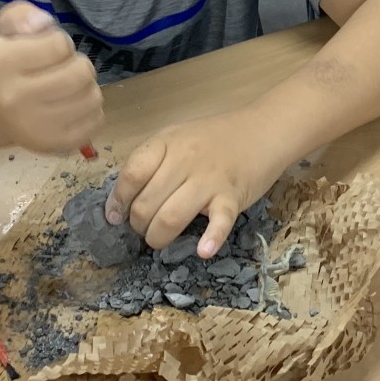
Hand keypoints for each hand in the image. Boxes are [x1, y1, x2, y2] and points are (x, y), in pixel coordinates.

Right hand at [0, 1, 101, 154]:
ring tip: (69, 87)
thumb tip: (44, 23)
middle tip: (65, 68)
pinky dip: (91, 110)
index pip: (59, 45)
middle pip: (80, 73)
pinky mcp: (53, 145)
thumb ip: (22, 15)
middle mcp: (13, 98)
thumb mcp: (6, 30)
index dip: (60, 43)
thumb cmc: (9, 64)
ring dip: (88, 87)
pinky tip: (72, 106)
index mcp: (0, 64)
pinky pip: (96, 121)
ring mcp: (33, 126)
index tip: (48, 50)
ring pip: (92, 97)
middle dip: (79, 65)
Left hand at [107, 115, 280, 254]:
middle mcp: (186, 160)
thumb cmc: (217, 137)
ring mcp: (210, 179)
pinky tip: (204, 250)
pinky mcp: (233, 196)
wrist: (263, 130)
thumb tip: (122, 200)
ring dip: (158, 237)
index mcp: (168, 142)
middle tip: (144, 228)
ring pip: (171, 217)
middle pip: (146, 203)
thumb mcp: (179, 137)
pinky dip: (211, 238)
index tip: (116, 215)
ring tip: (159, 239)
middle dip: (138, 225)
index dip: (119, 199)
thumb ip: (153, 162)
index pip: (132, 174)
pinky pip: (219, 221)